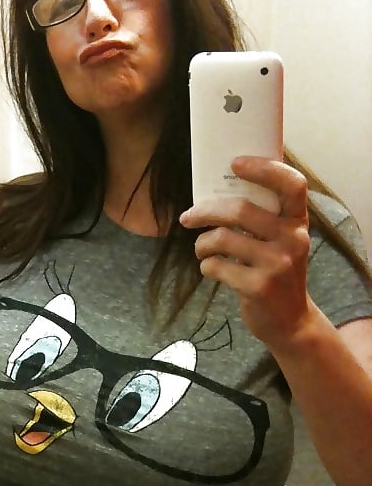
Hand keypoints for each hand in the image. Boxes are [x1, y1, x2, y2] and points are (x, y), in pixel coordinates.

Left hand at [179, 157, 312, 348]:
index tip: (234, 164)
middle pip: (240, 210)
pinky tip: (211, 268)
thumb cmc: (277, 273)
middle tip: (188, 217)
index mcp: (298, 222)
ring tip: (202, 249)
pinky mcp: (258, 287)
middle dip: (205, 211)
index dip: (263, 169)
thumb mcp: (281, 242)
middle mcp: (292, 239)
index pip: (292, 184)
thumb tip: (216, 192)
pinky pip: (217, 266)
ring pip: (222, 238)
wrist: (290, 321)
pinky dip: (206, 266)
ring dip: (202, 243)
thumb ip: (263, 219)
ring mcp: (277, 264)